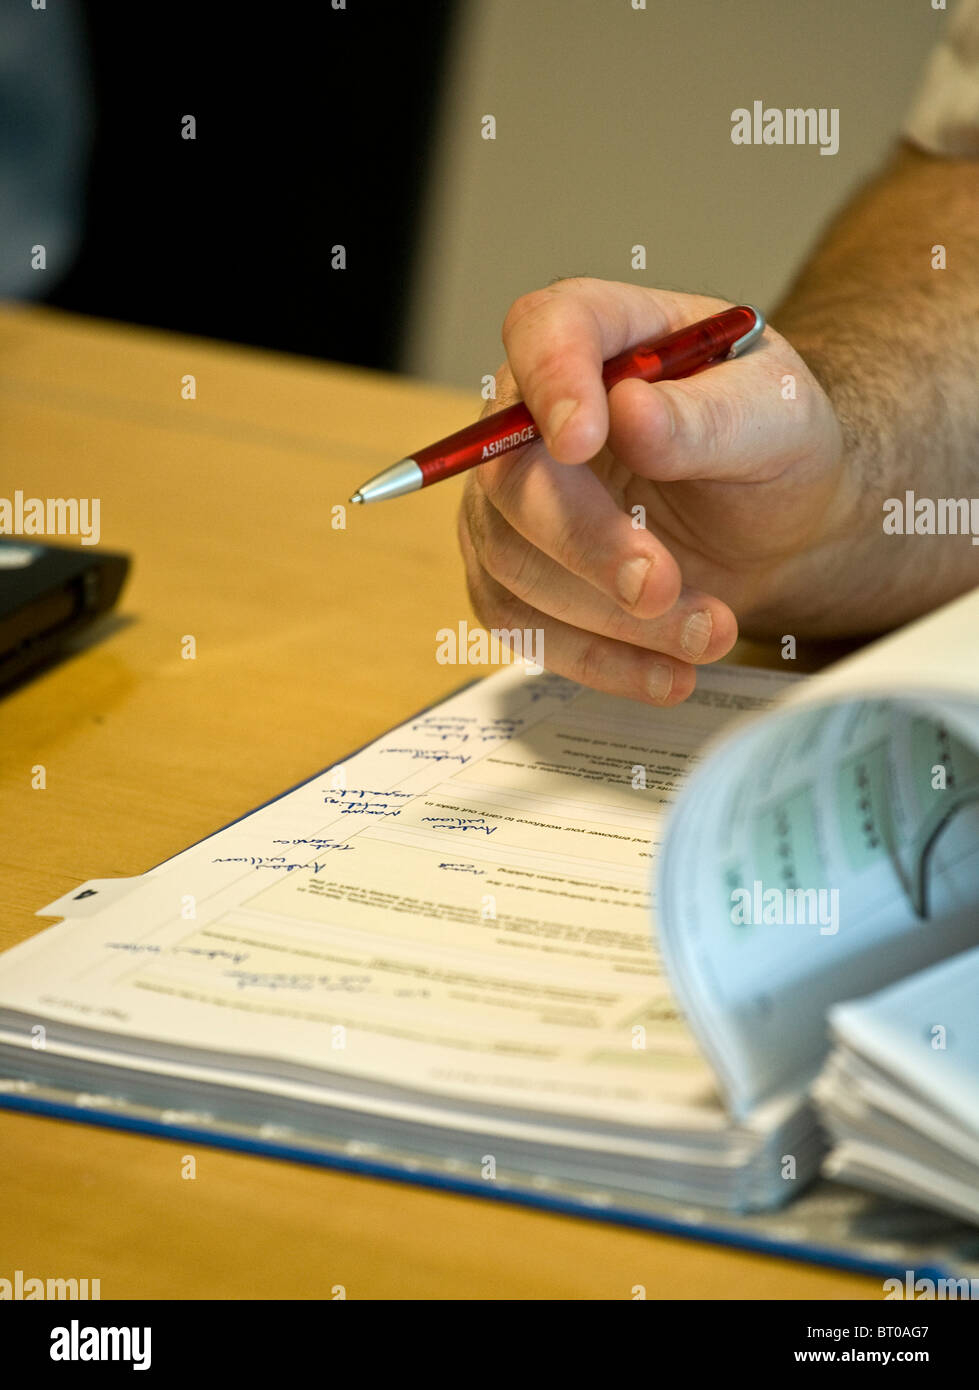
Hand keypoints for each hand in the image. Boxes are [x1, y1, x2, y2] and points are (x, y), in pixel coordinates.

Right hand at [459, 278, 848, 703]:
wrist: (779, 527)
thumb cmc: (775, 448)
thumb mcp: (779, 416)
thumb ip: (709, 414)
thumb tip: (628, 413)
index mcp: (603, 336)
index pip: (543, 331)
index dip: (549, 382)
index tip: (581, 439)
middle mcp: (535, 414)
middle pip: (511, 474)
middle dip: (586, 542)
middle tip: (660, 587)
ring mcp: (514, 501)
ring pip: (513, 561)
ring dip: (608, 615)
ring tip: (710, 632)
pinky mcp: (516, 578)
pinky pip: (525, 627)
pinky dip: (598, 660)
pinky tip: (669, 673)